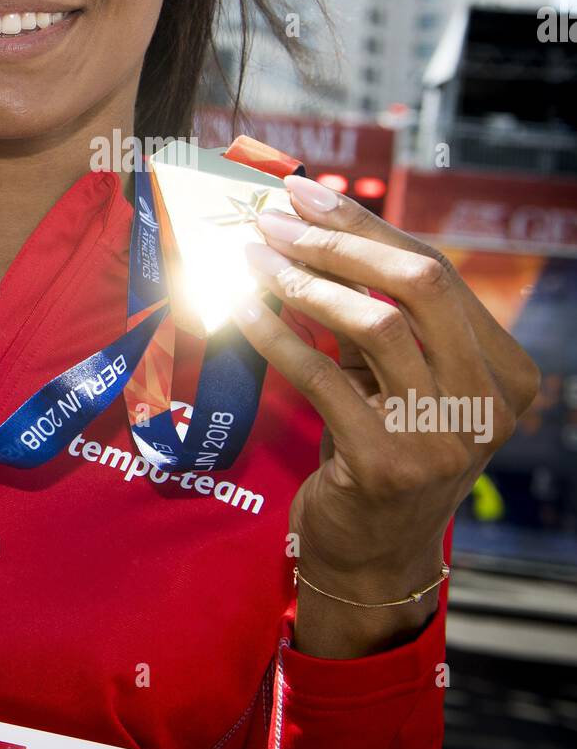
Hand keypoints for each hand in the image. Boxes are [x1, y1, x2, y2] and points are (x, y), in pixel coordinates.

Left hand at [231, 173, 539, 656]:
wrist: (371, 555)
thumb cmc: (380, 448)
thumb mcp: (400, 380)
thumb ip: (383, 312)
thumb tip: (314, 222)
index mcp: (507, 372)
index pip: (438, 272)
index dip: (368, 226)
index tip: (307, 193)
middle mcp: (490, 402)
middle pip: (419, 284)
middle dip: (339, 242)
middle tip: (273, 220)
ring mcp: (446, 437)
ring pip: (377, 325)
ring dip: (306, 282)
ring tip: (254, 261)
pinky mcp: (389, 466)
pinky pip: (324, 379)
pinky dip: (278, 337)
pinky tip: (242, 311)